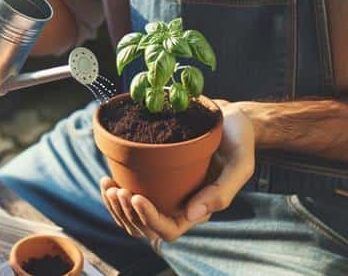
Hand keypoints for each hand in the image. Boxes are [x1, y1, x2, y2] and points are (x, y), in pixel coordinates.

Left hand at [99, 99, 254, 244]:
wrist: (230, 117)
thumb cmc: (239, 138)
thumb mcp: (240, 163)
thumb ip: (222, 191)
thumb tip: (192, 215)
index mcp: (200, 208)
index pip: (168, 229)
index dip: (148, 219)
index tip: (136, 196)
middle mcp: (181, 204)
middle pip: (145, 227)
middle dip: (126, 212)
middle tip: (115, 189)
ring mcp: (167, 192)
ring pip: (134, 215)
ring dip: (117, 206)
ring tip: (107, 184)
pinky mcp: (156, 177)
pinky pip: (132, 195)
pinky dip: (117, 191)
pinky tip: (108, 177)